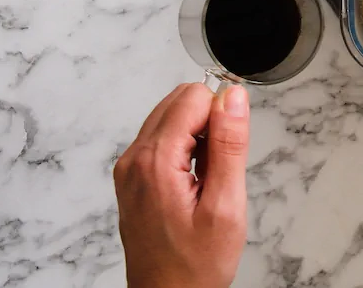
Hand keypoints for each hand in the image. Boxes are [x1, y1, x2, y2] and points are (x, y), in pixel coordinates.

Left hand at [114, 83, 250, 287]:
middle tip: (220, 167)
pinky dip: (185, 150)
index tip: (230, 149)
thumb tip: (233, 98)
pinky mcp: (133, 177)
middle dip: (209, 122)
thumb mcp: (225, 205)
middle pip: (179, 101)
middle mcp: (134, 159)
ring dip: (198, 136)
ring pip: (171, 117)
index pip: (193, 98)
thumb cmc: (195, 265)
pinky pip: (162, 140)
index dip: (222, 115)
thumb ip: (230, 144)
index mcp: (155, 162)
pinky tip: (196, 182)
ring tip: (208, 179)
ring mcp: (130, 168)